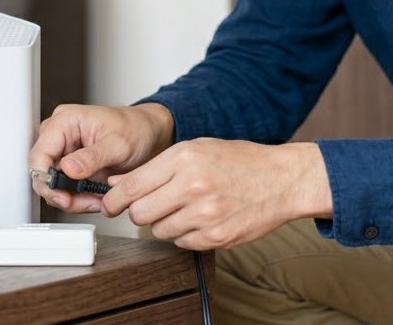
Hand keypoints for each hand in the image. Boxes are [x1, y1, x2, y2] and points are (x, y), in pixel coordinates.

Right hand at [29, 103, 173, 212]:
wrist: (149, 134)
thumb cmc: (136, 129)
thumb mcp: (118, 144)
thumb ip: (92, 157)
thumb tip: (68, 168)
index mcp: (65, 122)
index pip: (39, 154)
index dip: (46, 179)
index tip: (63, 196)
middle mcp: (59, 136)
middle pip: (43, 174)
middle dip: (63, 193)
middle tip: (86, 201)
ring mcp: (64, 153)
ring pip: (53, 186)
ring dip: (73, 199)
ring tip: (97, 199)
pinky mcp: (72, 167)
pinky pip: (66, 189)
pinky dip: (79, 198)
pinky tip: (97, 197)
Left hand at [101, 138, 332, 249]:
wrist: (281, 179)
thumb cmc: (240, 161)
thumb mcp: (196, 149)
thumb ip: (155, 167)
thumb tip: (116, 182)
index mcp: (184, 159)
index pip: (131, 187)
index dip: (114, 199)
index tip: (111, 204)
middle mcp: (192, 186)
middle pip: (140, 214)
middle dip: (140, 212)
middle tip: (152, 204)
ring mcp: (205, 215)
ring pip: (159, 231)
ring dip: (164, 223)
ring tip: (183, 208)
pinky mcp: (216, 237)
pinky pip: (181, 243)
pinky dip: (185, 234)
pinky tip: (200, 218)